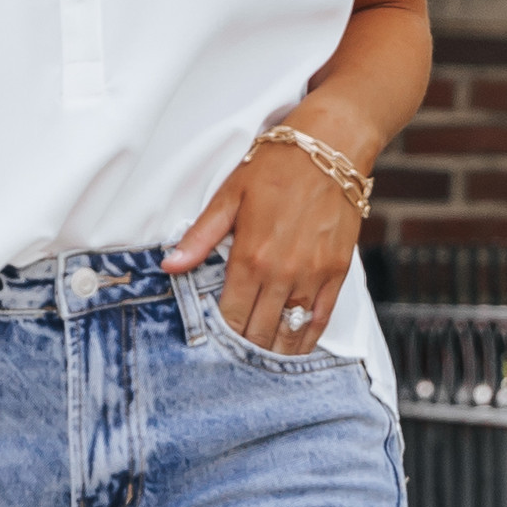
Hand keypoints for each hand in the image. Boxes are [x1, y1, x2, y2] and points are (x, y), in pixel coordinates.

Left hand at [163, 135, 362, 353]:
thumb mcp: (229, 196)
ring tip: (259, 359)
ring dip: (273, 350)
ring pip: (290, 332)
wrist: (330, 147)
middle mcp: (282, 273)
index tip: (213, 343)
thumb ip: (200, 237)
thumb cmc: (275, 166)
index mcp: (250, 257)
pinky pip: (321, 319)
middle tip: (233, 357)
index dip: (221, 336)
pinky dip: (306, 339)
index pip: (231, 316)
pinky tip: (293, 348)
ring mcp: (312, 275)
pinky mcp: (337, 272)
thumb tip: (170, 265)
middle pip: (259, 331)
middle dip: (245, 347)